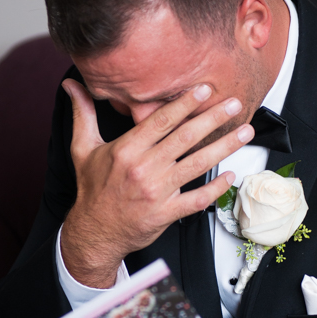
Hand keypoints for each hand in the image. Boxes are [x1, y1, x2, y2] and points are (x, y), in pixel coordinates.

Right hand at [60, 82, 253, 286]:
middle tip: (234, 104)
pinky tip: (230, 175)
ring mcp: (157, 191)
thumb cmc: (92, 189)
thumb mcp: (82, 148)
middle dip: (213, 118)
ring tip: (244, 132)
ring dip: (224, 147)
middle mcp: (143, 168)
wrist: (93, 232)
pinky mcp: (166, 212)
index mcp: (126, 150)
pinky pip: (196, 199)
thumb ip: (82, 114)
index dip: (185, 103)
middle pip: (185, 138)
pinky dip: (215, 188)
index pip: (161, 120)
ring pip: (197, 165)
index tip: (205, 89)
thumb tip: (72, 85)